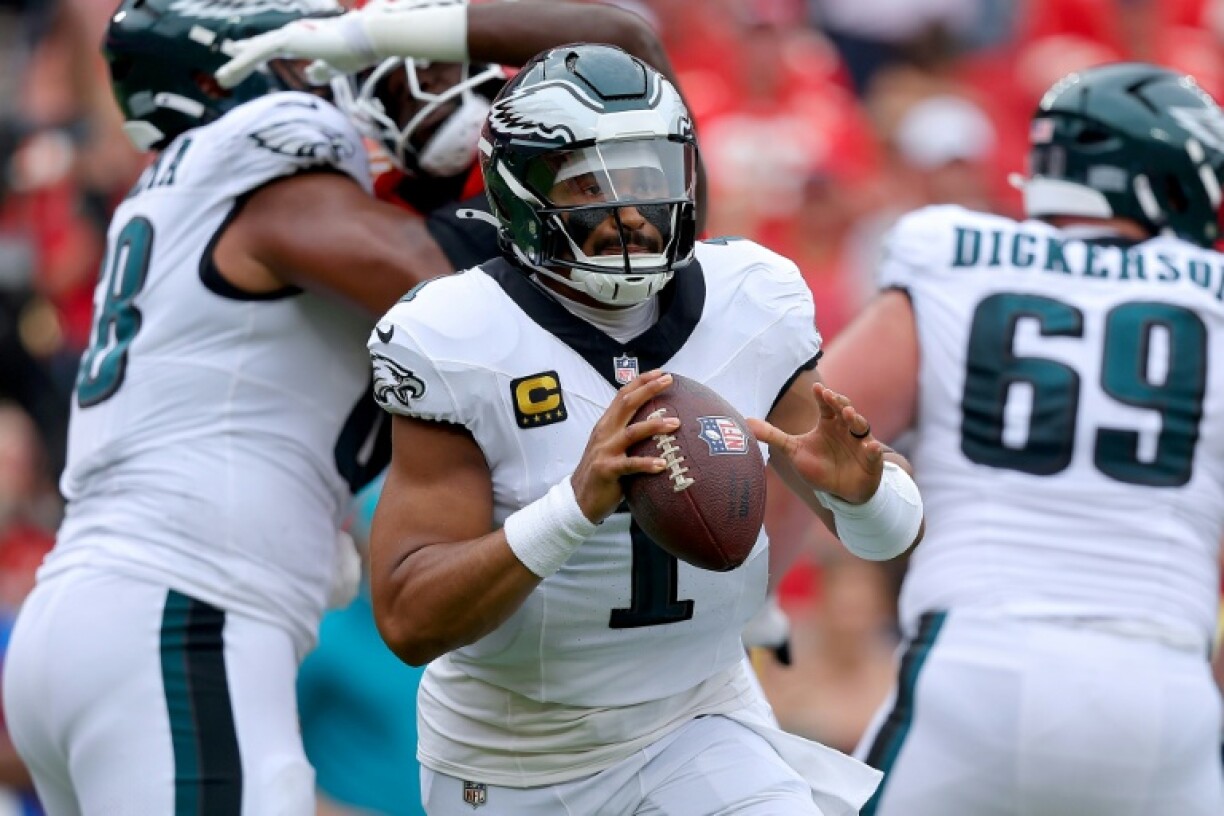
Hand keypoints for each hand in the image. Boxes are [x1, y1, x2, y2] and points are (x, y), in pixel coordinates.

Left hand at [215, 14, 376, 88]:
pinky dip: (243, 63)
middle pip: (257, 48)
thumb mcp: (334, 66)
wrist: (365, 40)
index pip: (270, 46)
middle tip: (223, 73)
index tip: (237, 54)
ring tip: (222, 79)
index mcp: (299, 39)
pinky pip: (258, 53)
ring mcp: (287, 35)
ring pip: (254, 51)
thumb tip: (310, 75)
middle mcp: (290, 34)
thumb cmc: (355, 51)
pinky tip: (231, 73)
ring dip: (237, 66)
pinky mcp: (288, 41)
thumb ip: (321, 71)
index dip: (252, 51)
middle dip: (239, 59)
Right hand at [570, 370, 679, 522]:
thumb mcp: (611, 447)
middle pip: (626, 404)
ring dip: (654, 426)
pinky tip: (662, 464)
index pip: (623, 395)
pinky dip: (646, 464)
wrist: (578, 499)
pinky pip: (630, 465)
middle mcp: (604, 433)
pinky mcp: (606, 470)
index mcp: (606, 425)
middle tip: (668, 380)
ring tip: (675, 423)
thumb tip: (657, 425)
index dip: (641, 381)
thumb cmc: (602, 474)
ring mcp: (604, 451)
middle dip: (648, 389)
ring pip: (631, 432)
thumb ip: (627, 434)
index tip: (661, 372)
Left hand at [748, 383, 884, 504]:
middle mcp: (846, 429)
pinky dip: (874, 449)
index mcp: (829, 423)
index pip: (827, 405)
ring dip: (856, 419)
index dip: (824, 397)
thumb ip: (773, 436)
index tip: (818, 389)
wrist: (841, 492)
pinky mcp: (871, 460)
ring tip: (849, 414)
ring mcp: (860, 443)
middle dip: (839, 403)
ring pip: (861, 426)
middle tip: (831, 397)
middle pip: (844, 410)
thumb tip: (746, 423)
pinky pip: (875, 453)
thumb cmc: (819, 467)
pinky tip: (871, 447)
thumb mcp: (793, 451)